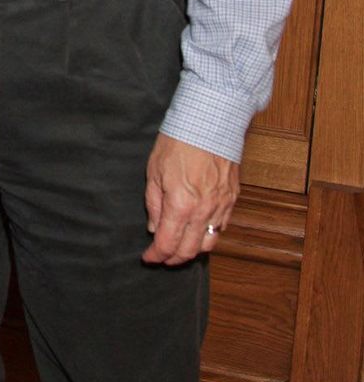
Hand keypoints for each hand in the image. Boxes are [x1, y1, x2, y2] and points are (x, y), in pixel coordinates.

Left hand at [142, 132, 238, 264]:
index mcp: (180, 205)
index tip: (148, 258)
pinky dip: (209, 235)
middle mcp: (203, 212)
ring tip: (180, 248)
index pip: (167, 244)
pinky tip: (199, 231)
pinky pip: (221, 227)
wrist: (210, 122)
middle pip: (189, 251)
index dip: (156, 256)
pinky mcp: (232, 199)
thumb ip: (154, 203)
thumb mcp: (154, 171)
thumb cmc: (178, 142)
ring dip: (193, 251)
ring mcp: (221, 207)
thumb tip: (154, 227)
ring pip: (209, 244)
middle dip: (173, 259)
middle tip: (161, 257)